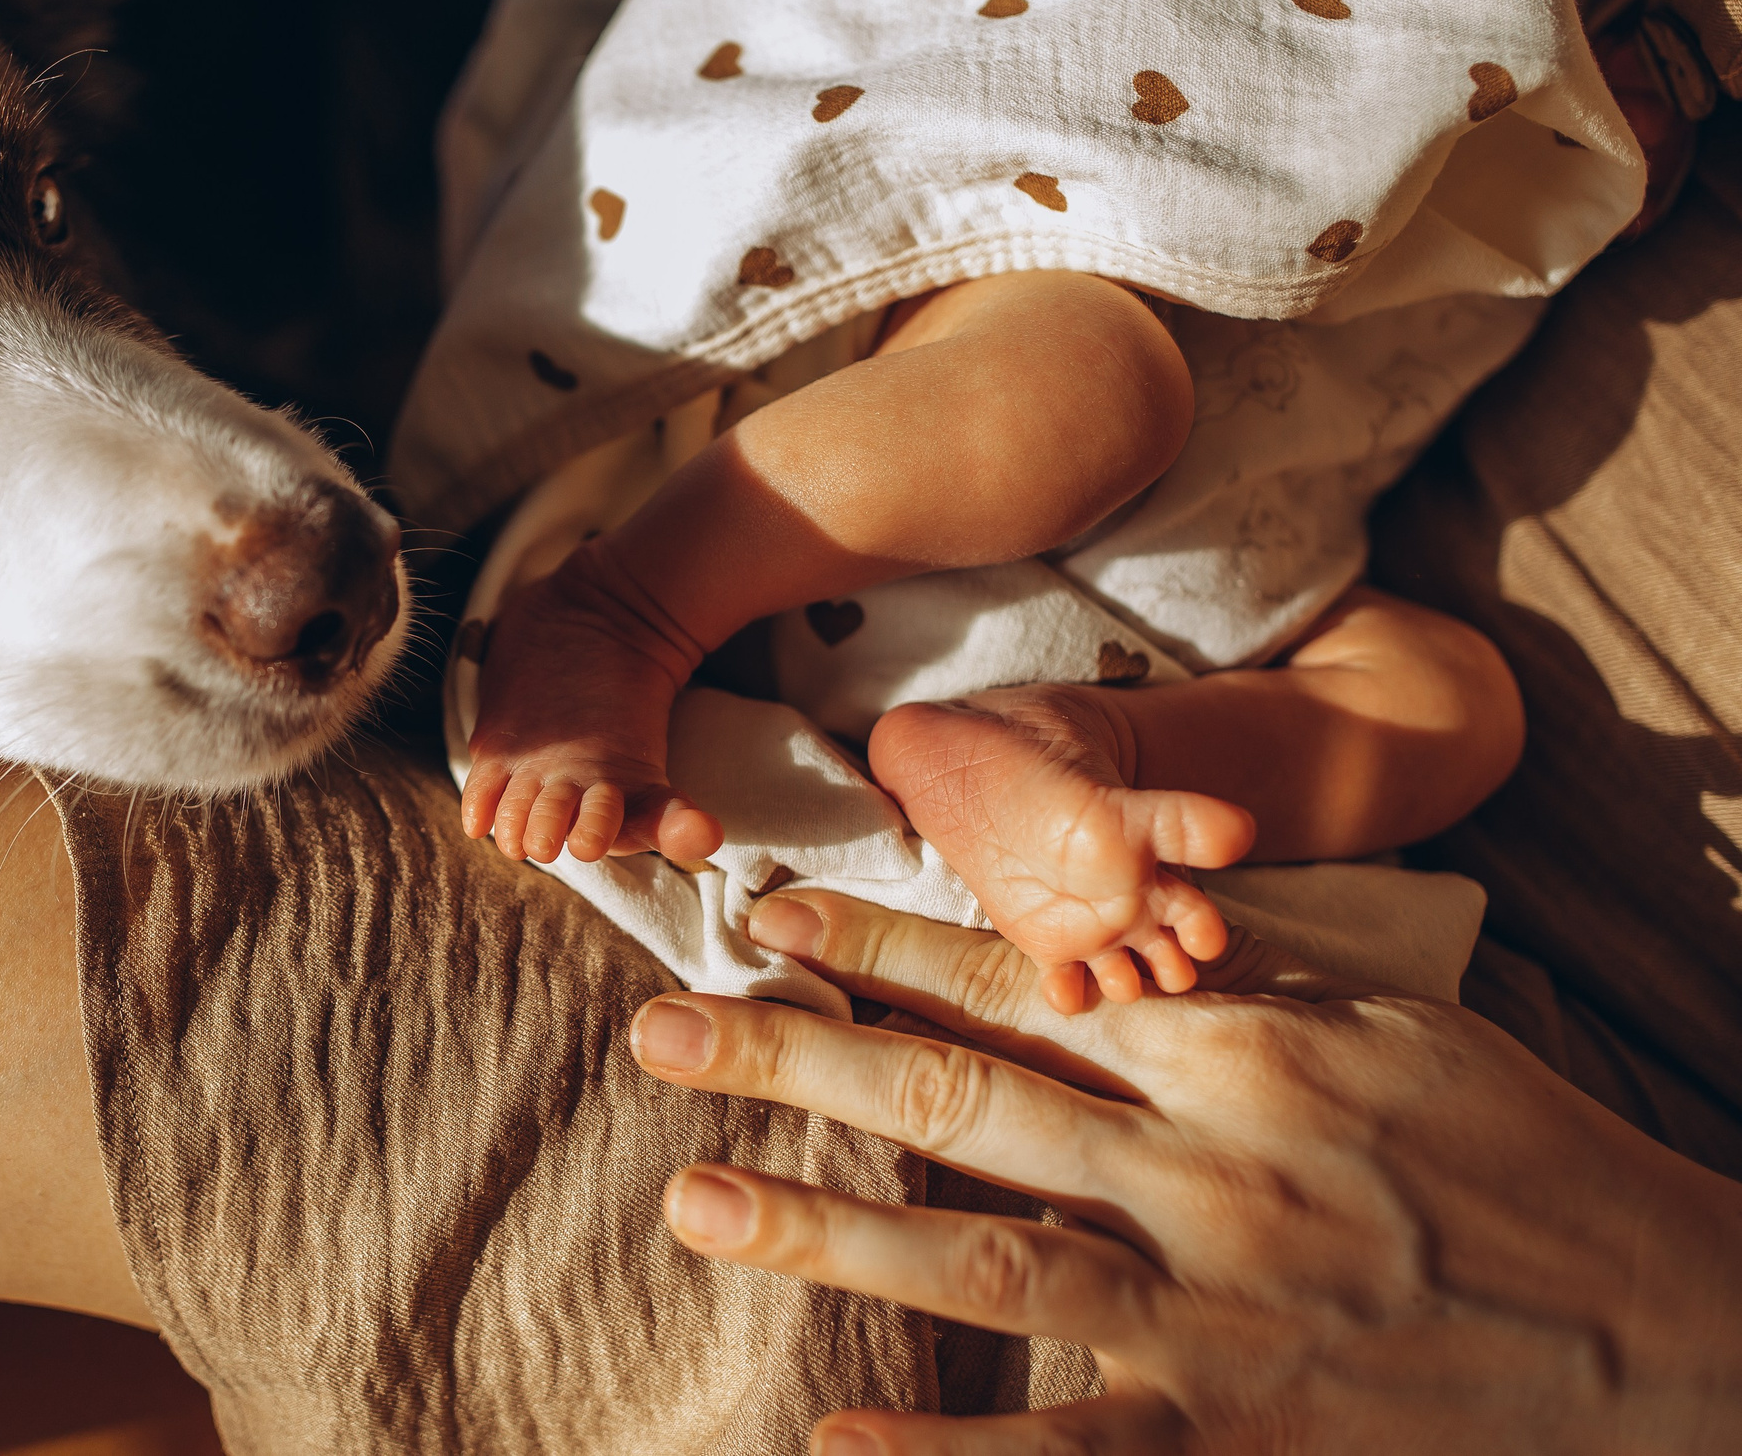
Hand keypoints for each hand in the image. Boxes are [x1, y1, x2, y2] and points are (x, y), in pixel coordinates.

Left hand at [628, 891, 1741, 1452]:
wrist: (1667, 1334)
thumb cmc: (1517, 1156)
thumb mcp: (1387, 1020)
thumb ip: (1231, 968)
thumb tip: (1099, 903)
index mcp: (1240, 1052)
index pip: (1022, 978)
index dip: (880, 944)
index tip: (765, 917)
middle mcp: (1209, 1173)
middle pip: (965, 1100)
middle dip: (800, 1059)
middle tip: (662, 1027)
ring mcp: (1219, 1318)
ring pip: (988, 1262)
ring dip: (830, 1230)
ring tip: (697, 1198)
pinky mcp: (1241, 1440)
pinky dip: (949, 1454)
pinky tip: (836, 1440)